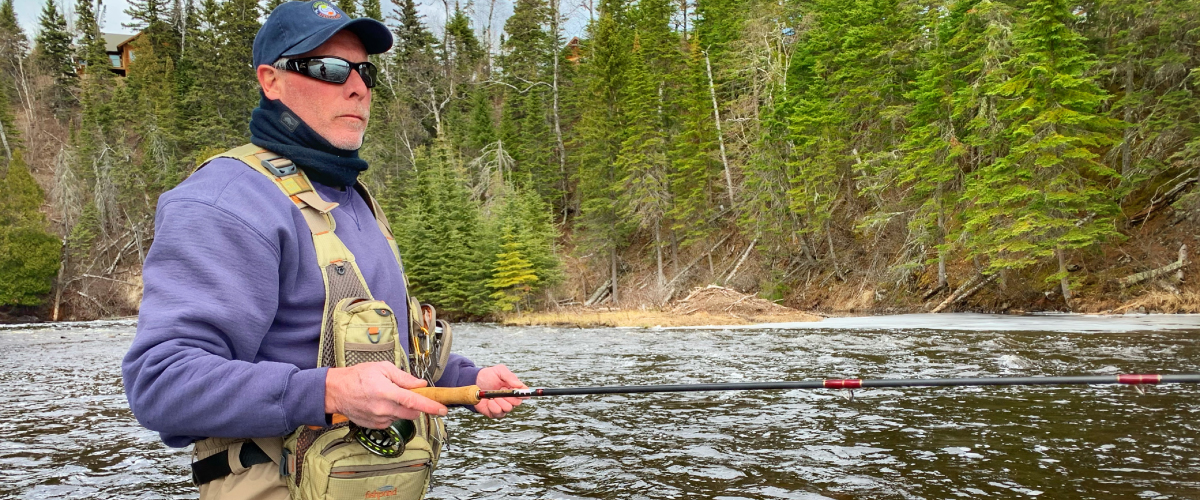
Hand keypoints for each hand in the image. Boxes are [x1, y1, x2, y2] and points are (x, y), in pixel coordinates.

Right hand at [325, 361, 447, 428]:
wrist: (336, 391)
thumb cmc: (358, 376)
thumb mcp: (382, 368)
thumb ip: (404, 378)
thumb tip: (420, 384)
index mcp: (387, 392)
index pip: (414, 402)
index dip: (430, 406)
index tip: (443, 409)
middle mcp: (383, 408)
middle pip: (412, 413)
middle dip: (416, 405)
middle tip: (408, 394)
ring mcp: (378, 419)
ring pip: (402, 417)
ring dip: (403, 409)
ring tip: (388, 396)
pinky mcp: (375, 426)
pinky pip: (392, 421)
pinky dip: (392, 413)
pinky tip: (381, 404)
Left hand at [474, 364, 526, 418]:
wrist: (474, 383)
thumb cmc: (489, 375)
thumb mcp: (499, 371)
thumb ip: (510, 377)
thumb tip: (520, 385)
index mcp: (514, 388)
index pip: (525, 394)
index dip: (524, 393)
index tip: (517, 391)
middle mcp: (511, 399)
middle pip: (518, 402)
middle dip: (509, 397)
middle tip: (501, 391)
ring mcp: (503, 406)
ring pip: (508, 408)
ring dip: (500, 401)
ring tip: (492, 396)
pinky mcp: (495, 413)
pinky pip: (498, 412)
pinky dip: (493, 406)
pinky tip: (488, 401)